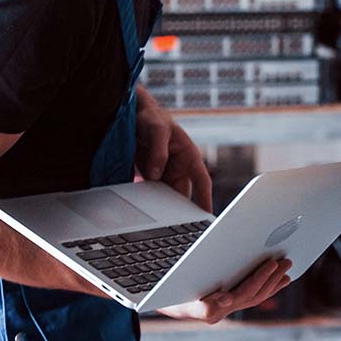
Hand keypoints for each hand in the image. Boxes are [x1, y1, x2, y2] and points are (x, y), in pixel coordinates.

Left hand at [135, 85, 212, 211]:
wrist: (132, 114)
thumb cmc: (152, 117)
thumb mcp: (157, 129)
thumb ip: (158, 151)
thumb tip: (156, 174)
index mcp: (189, 156)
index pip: (202, 181)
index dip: (206, 198)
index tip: (208, 215)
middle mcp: (179, 167)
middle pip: (183, 194)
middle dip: (182, 211)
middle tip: (177, 226)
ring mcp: (165, 173)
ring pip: (168, 197)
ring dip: (163, 207)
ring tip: (159, 222)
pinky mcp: (152, 176)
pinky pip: (153, 193)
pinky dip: (150, 202)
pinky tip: (144, 211)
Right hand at [156, 258, 293, 323]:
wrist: (160, 299)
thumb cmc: (168, 294)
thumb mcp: (179, 295)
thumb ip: (202, 302)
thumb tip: (227, 301)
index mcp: (212, 308)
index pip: (243, 294)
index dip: (258, 279)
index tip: (271, 264)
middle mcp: (223, 309)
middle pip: (254, 295)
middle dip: (271, 277)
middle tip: (285, 260)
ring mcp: (227, 306)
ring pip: (256, 296)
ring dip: (273, 281)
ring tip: (287, 267)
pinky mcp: (229, 300)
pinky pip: (253, 295)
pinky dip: (268, 286)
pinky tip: (279, 278)